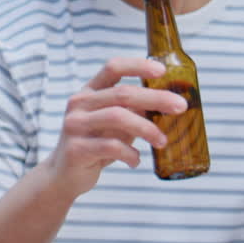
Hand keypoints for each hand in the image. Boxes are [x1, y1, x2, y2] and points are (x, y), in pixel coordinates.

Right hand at [46, 57, 187, 196]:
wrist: (63, 176)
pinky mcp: (76, 149)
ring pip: (118, 117)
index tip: (162, 71)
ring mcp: (75, 125)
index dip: (138, 66)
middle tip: (181, 107)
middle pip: (122, 93)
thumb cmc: (94, 145)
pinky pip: (111, 147)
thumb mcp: (112, 125)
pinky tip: (136, 161)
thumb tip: (169, 105)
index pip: (113, 68)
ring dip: (147, 128)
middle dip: (156, 98)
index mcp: (89, 92)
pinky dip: (131, 154)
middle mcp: (79, 104)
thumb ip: (132, 112)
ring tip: (162, 141)